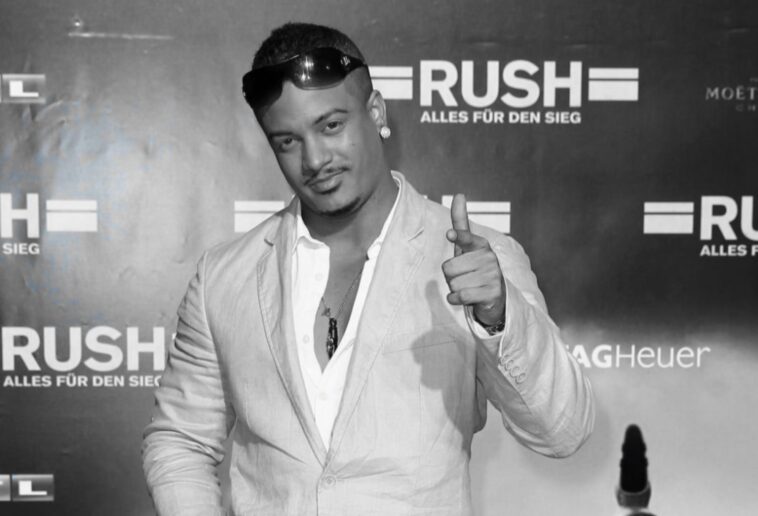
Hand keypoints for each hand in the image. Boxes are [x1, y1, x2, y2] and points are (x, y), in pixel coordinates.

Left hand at [442, 194, 505, 326]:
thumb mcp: (466, 246)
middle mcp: (489, 258)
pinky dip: (456, 299)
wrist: (494, 296)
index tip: (449, 234)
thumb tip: (460, 194)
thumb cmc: (474, 268)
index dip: (457, 237)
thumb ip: (461, 223)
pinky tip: (463, 297)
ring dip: (454, 288)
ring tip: (467, 286)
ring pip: (453, 283)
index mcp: (481, 244)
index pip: (466, 239)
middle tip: (463, 277)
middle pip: (448, 268)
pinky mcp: (493, 293)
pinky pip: (461, 296)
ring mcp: (492, 276)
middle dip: (450, 276)